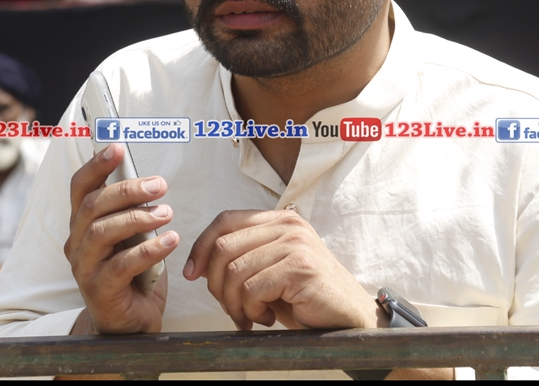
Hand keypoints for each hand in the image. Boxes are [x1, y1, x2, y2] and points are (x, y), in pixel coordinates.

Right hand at [65, 143, 177, 334]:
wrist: (130, 324)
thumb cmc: (134, 273)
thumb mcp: (133, 237)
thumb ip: (133, 211)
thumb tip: (150, 180)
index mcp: (82, 225)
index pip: (80, 188)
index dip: (96, 166)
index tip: (118, 148)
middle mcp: (77, 243)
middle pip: (93, 206)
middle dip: (127, 190)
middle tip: (160, 185)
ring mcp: (84, 268)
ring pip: (103, 232)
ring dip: (138, 217)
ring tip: (168, 212)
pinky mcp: (100, 291)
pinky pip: (122, 265)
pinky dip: (149, 250)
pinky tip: (171, 240)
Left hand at [184, 209, 380, 331]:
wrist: (347, 316)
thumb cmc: (304, 297)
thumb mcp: (268, 271)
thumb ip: (240, 260)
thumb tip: (197, 264)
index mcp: (278, 220)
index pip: (225, 220)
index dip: (201, 246)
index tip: (191, 272)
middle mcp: (287, 225)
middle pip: (224, 246)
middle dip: (216, 284)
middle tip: (230, 307)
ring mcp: (295, 244)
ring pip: (235, 271)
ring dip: (234, 303)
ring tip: (249, 316)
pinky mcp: (300, 267)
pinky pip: (253, 289)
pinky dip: (250, 310)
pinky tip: (265, 318)